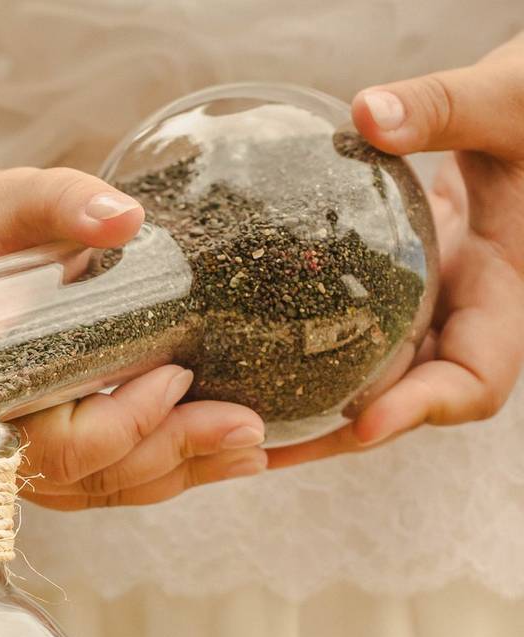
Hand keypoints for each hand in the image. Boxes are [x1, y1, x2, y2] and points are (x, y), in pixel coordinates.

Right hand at [0, 166, 267, 507]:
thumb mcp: (16, 199)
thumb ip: (63, 202)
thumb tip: (127, 217)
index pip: (49, 439)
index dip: (120, 421)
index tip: (175, 376)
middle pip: (86, 472)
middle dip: (171, 454)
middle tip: (248, 429)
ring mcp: (19, 444)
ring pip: (103, 483)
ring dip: (180, 472)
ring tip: (253, 451)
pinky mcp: (47, 442)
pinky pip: (106, 474)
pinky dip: (165, 470)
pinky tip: (221, 456)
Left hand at [270, 32, 523, 467]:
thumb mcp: (507, 102)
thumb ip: (447, 108)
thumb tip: (367, 112)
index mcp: (504, 290)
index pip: (474, 378)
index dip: (423, 408)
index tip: (362, 423)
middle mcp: (464, 312)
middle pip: (404, 398)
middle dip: (337, 431)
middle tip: (259, 445)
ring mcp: (428, 302)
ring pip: (373, 373)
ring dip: (310, 404)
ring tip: (230, 419)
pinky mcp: (396, 284)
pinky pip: (352, 329)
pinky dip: (305, 348)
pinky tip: (240, 351)